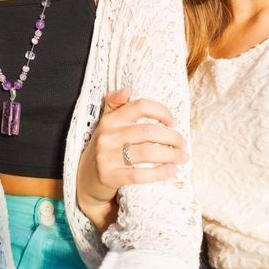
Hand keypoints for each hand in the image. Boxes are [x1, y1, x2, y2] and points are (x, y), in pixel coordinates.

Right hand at [77, 88, 186, 229]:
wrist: (86, 180)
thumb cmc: (105, 149)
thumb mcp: (106, 125)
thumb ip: (115, 104)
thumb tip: (127, 88)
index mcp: (110, 120)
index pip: (140, 106)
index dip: (161, 111)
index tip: (172, 121)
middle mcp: (108, 135)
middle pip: (148, 131)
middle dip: (172, 137)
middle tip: (182, 144)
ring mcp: (107, 156)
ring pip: (147, 152)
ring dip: (171, 155)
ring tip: (182, 157)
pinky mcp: (109, 176)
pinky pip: (139, 175)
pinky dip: (159, 173)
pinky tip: (171, 171)